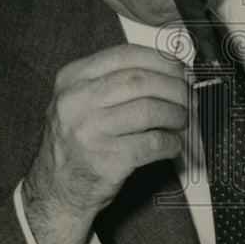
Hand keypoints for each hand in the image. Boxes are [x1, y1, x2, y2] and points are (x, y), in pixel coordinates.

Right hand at [22, 44, 187, 243]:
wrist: (56, 188)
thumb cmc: (77, 141)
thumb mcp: (81, 100)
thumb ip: (114, 81)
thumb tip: (169, 71)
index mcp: (72, 78)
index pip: (126, 55)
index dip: (161, 60)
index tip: (179, 69)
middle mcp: (78, 101)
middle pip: (141, 81)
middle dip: (175, 88)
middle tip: (189, 97)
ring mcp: (91, 130)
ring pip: (150, 110)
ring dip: (176, 115)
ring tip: (181, 121)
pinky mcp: (107, 159)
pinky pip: (153, 143)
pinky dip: (170, 143)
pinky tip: (172, 145)